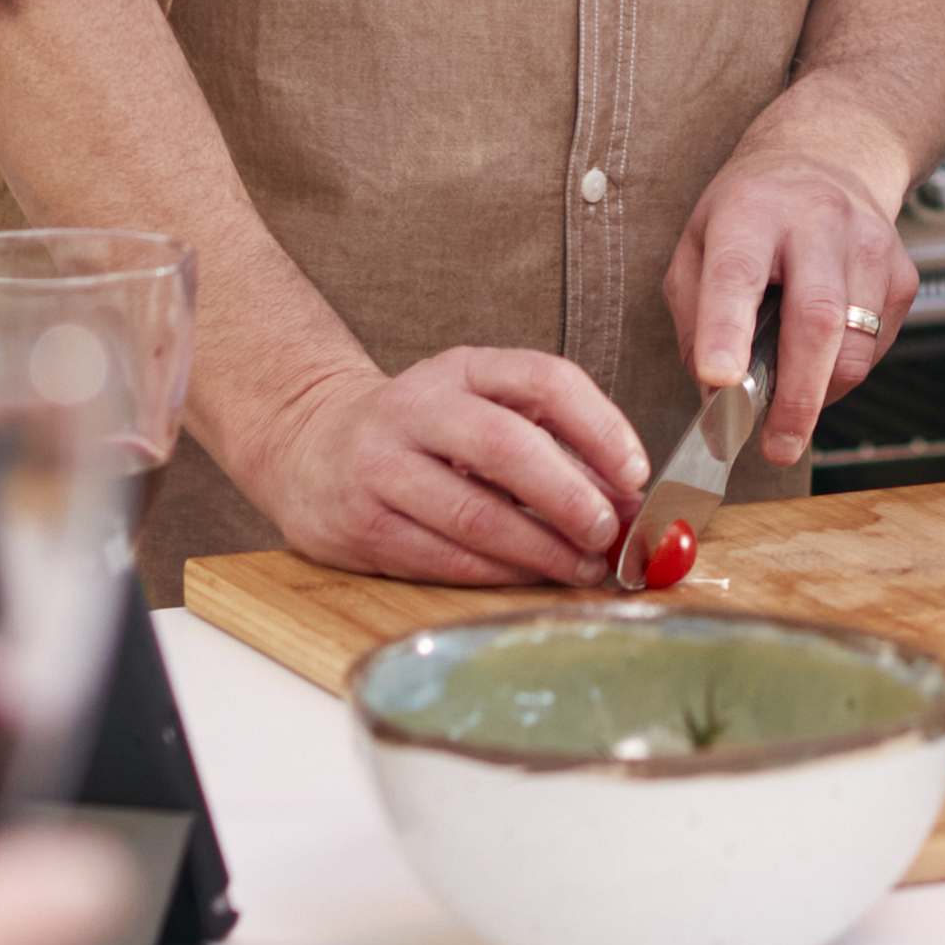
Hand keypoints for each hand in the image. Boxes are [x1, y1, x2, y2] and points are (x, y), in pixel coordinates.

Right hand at [247, 345, 648, 584]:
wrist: (309, 444)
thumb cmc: (423, 431)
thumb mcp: (480, 404)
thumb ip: (552, 437)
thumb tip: (624, 494)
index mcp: (463, 368)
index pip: (544, 379)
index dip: (600, 426)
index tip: (635, 473)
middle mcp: (418, 408)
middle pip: (507, 447)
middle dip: (569, 496)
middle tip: (609, 531)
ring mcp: (382, 466)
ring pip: (473, 514)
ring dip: (539, 549)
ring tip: (582, 566)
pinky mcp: (361, 524)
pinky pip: (441, 557)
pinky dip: (495, 573)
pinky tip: (528, 577)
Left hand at [666, 92, 916, 469]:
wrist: (830, 155)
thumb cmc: (753, 210)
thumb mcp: (697, 244)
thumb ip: (695, 319)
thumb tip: (717, 396)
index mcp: (750, 209)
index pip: (737, 273)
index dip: (726, 332)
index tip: (719, 382)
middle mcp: (816, 219)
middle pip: (816, 319)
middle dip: (796, 396)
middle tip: (775, 446)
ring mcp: (869, 243)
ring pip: (855, 344)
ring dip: (821, 391)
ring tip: (792, 398)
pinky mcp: (902, 271)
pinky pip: (878, 347)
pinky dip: (846, 371)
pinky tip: (823, 354)